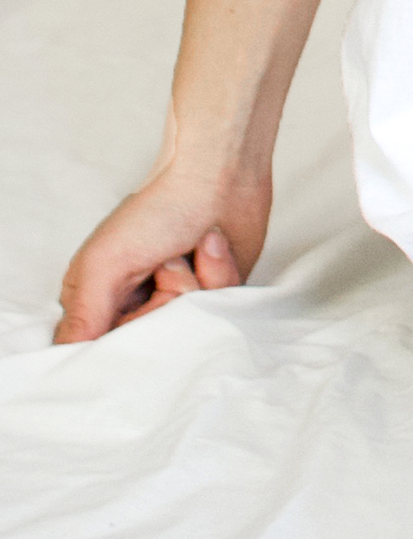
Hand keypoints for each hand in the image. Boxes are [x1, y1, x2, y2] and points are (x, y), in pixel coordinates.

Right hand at [54, 155, 270, 342]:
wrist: (218, 171)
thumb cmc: (158, 208)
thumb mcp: (105, 263)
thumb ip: (83, 317)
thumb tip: (64, 366)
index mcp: (99, 302)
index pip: (107, 355)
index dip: (131, 333)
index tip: (141, 300)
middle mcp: (137, 308)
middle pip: (157, 346)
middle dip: (168, 301)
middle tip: (166, 262)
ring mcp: (177, 302)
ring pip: (193, 330)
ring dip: (198, 283)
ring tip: (193, 247)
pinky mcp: (212, 295)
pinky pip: (222, 311)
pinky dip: (221, 275)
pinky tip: (213, 246)